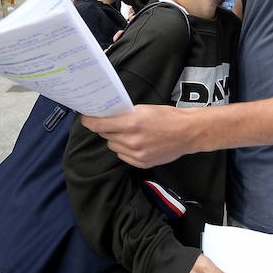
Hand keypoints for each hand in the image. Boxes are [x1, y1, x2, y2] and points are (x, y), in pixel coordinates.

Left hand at [80, 104, 196, 168]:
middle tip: (115, 123)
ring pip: (113, 146)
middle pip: (105, 135)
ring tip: (130, 133)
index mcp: (131, 123)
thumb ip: (124, 115)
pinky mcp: (142, 163)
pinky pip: (123, 156)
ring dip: (116, 139)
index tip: (85, 118)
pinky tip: (137, 143)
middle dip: (107, 128)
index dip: (89, 121)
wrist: (187, 133)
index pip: (99, 125)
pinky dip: (125, 149)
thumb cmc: (167, 117)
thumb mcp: (144, 109)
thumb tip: (106, 117)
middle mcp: (131, 140)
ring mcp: (136, 154)